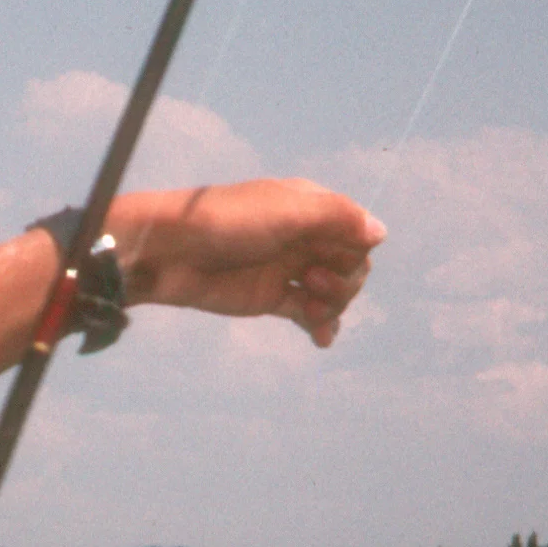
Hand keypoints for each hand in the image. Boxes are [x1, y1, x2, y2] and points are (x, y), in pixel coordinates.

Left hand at [110, 179, 383, 348]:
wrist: (167, 254)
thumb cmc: (224, 222)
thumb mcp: (285, 211)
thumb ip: (336, 217)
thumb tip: (380, 233)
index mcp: (309, 208)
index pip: (357, 234)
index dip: (353, 251)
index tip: (332, 258)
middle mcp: (302, 237)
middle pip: (350, 265)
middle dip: (344, 281)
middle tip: (312, 282)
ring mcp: (287, 269)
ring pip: (333, 292)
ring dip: (333, 305)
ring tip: (310, 310)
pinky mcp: (269, 298)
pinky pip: (308, 313)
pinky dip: (320, 325)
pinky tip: (321, 338)